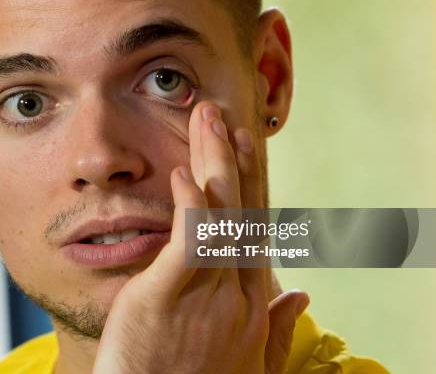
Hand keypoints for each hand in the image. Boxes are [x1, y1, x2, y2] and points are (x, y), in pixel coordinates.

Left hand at [93, 101, 309, 373]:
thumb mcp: (248, 361)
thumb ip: (275, 327)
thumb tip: (299, 295)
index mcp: (248, 302)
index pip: (253, 228)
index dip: (250, 184)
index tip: (244, 147)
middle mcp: (234, 292)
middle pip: (239, 211)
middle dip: (232, 158)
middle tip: (223, 114)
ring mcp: (204, 294)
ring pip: (217, 217)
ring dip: (213, 163)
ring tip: (207, 119)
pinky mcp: (164, 298)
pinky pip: (186, 245)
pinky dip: (191, 208)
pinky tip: (187, 174)